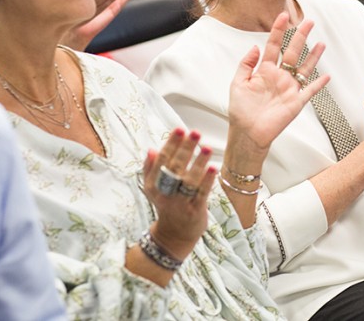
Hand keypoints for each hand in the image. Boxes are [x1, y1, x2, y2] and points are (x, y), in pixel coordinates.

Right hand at [142, 128, 216, 259]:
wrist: (174, 235)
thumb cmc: (167, 204)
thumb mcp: (153, 188)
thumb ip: (150, 169)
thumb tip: (151, 149)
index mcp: (153, 184)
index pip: (162, 160)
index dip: (171, 144)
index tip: (179, 129)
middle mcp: (165, 193)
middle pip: (175, 167)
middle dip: (185, 149)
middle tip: (195, 132)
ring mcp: (180, 202)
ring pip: (188, 180)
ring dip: (198, 163)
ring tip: (206, 147)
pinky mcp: (194, 211)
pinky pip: (200, 194)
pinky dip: (206, 181)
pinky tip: (213, 168)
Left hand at [226, 13, 329, 164]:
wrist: (247, 133)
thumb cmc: (241, 110)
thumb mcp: (238, 83)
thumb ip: (246, 64)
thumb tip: (255, 46)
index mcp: (265, 70)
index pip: (274, 46)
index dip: (279, 30)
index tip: (284, 15)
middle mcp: (279, 76)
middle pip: (292, 52)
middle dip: (300, 37)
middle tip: (309, 21)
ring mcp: (289, 89)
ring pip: (304, 68)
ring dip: (313, 56)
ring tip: (322, 43)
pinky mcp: (296, 103)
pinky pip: (309, 92)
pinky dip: (318, 85)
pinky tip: (327, 76)